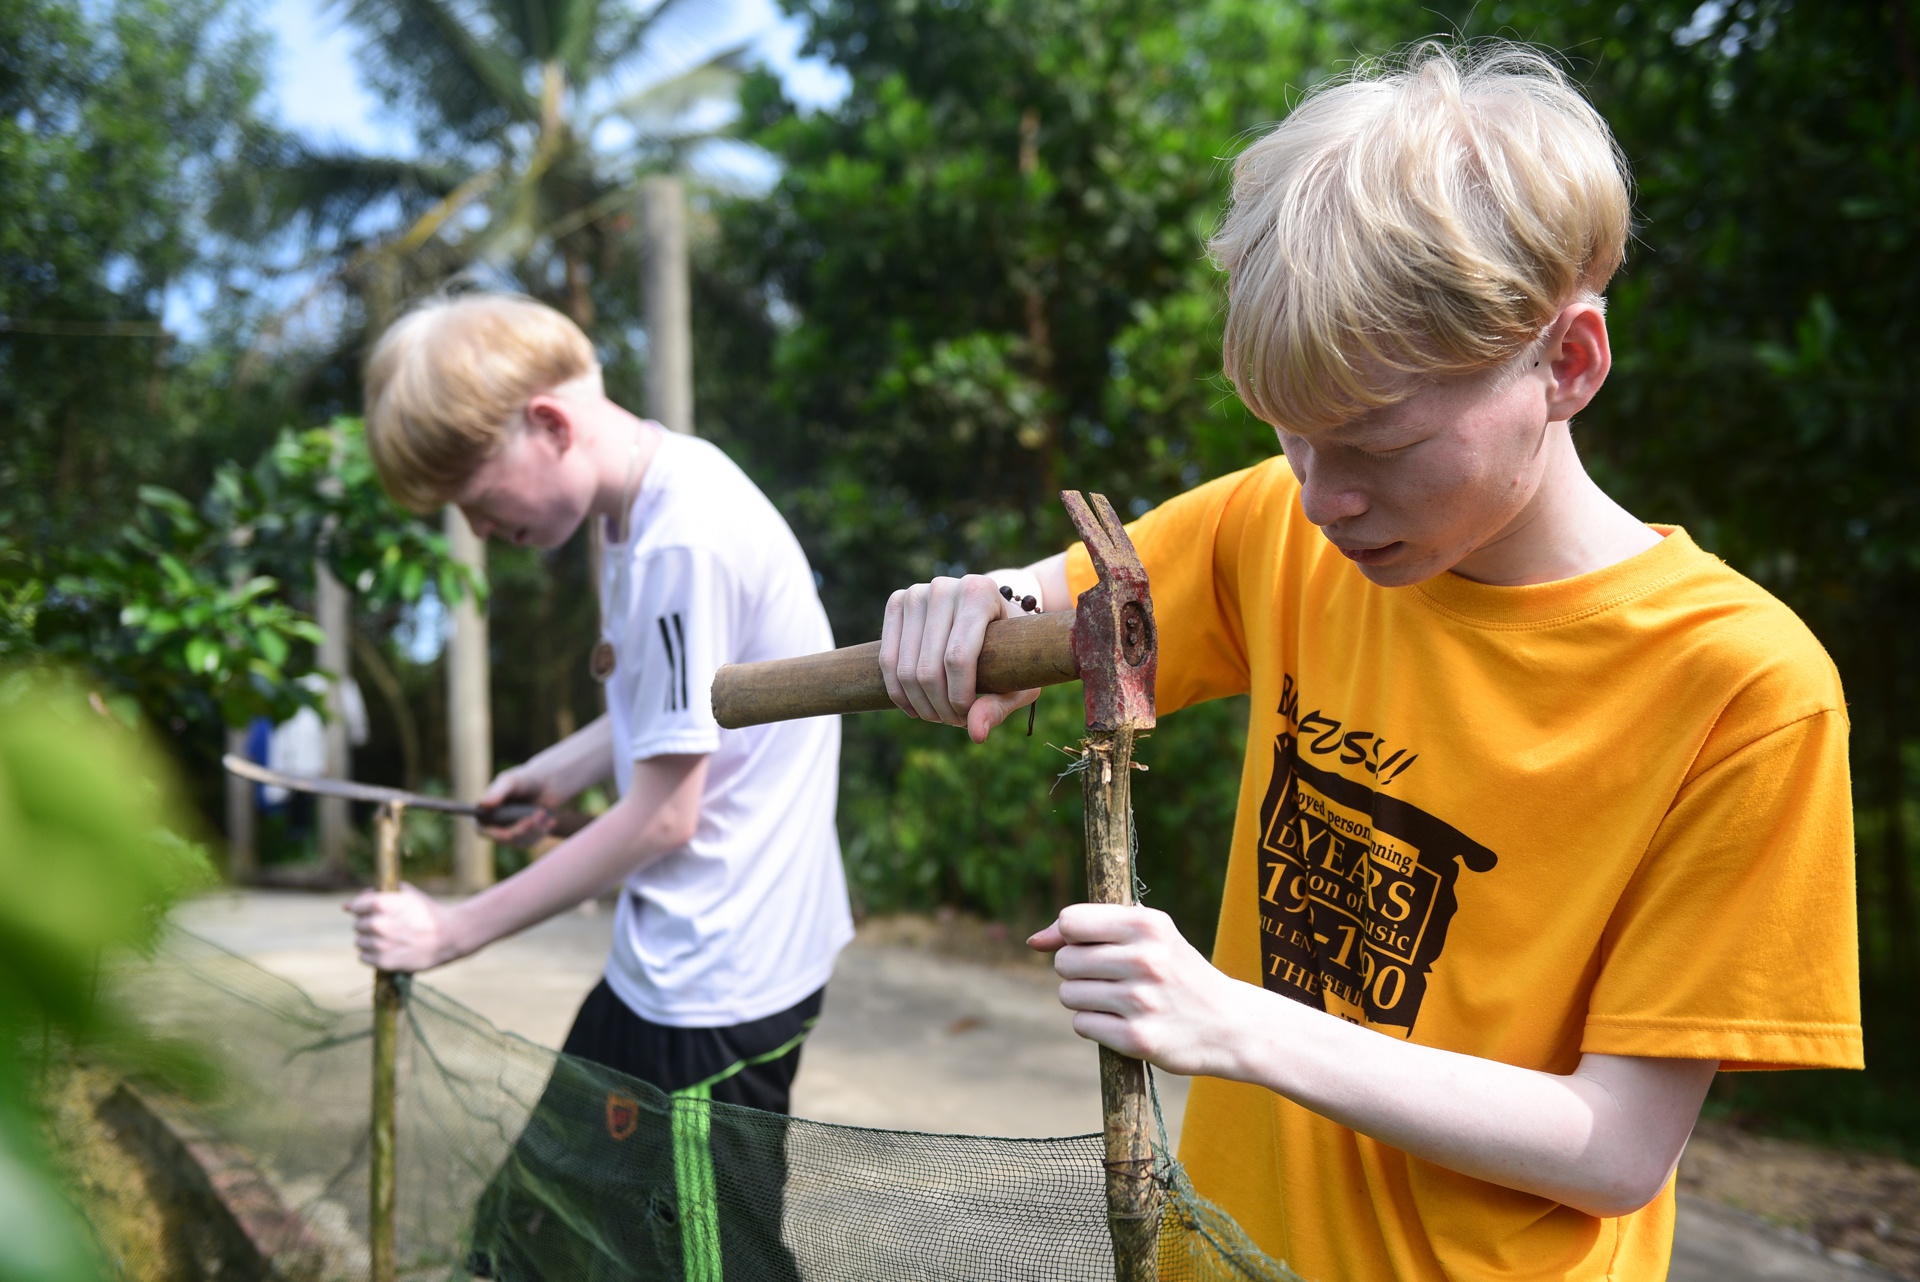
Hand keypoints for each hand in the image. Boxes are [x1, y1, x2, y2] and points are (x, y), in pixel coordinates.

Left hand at [346, 883, 466, 971]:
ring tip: (389, 939)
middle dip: (369, 924)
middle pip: (357, 924)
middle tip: (387, 925)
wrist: (451, 935)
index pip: (355, 905)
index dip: (362, 907)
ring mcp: (379, 944)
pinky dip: (372, 954)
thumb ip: (383, 894)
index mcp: (382, 904)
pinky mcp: (384, 962)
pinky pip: (363, 957)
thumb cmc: (430, 912)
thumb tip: (356, 901)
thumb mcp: (410, 895)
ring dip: (370, 940)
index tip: (369, 910)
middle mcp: (377, 923)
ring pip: (359, 942)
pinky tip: (387, 949)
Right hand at [477, 765, 557, 844]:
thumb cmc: (524, 779)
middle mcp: (494, 824)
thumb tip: (482, 805)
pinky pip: (532, 841)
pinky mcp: (525, 836)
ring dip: (535, 829)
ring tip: (543, 812)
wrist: (547, 783)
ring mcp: (510, 832)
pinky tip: (550, 821)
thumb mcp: (511, 782)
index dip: (494, 833)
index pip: (481, 828)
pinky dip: (542, 831)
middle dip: (522, 829)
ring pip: (520, 842)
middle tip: (537, 815)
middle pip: (504, 838)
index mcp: (485, 811)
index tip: (509, 834)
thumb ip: (497, 792)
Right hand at [880, 573, 1039, 742]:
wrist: (990, 613)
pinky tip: (915, 706)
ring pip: (904, 669)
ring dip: (920, 704)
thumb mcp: (1017, 678)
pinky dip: (898, 692)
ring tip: (939, 714)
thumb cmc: (1010, 649)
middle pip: (928, 668)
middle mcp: (944, 587)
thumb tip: (975, 734)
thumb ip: (1000, 705)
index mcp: (979, 593)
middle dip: (939, 707)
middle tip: (955, 720)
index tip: (967, 717)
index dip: (958, 699)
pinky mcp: (897, 602)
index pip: (957, 658)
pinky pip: (887, 660)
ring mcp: (916, 593)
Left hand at [1029, 904, 1268, 1078]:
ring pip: (1068, 994)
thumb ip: (1091, 928)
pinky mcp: (1139, 1039)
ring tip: (1117, 1000)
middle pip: (1064, 961)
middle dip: (1076, 971)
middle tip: (1109, 978)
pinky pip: (1082, 1025)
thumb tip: (1034, 941)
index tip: (1083, 947)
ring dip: (1083, 1000)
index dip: (1067, 936)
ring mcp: (1142, 1001)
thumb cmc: (1177, 971)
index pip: (1071, 921)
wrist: (1230, 1024)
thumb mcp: (1150, 936)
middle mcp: (1145, 959)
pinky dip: (1094, 1025)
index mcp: (1148, 924)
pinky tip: (1122, 1022)